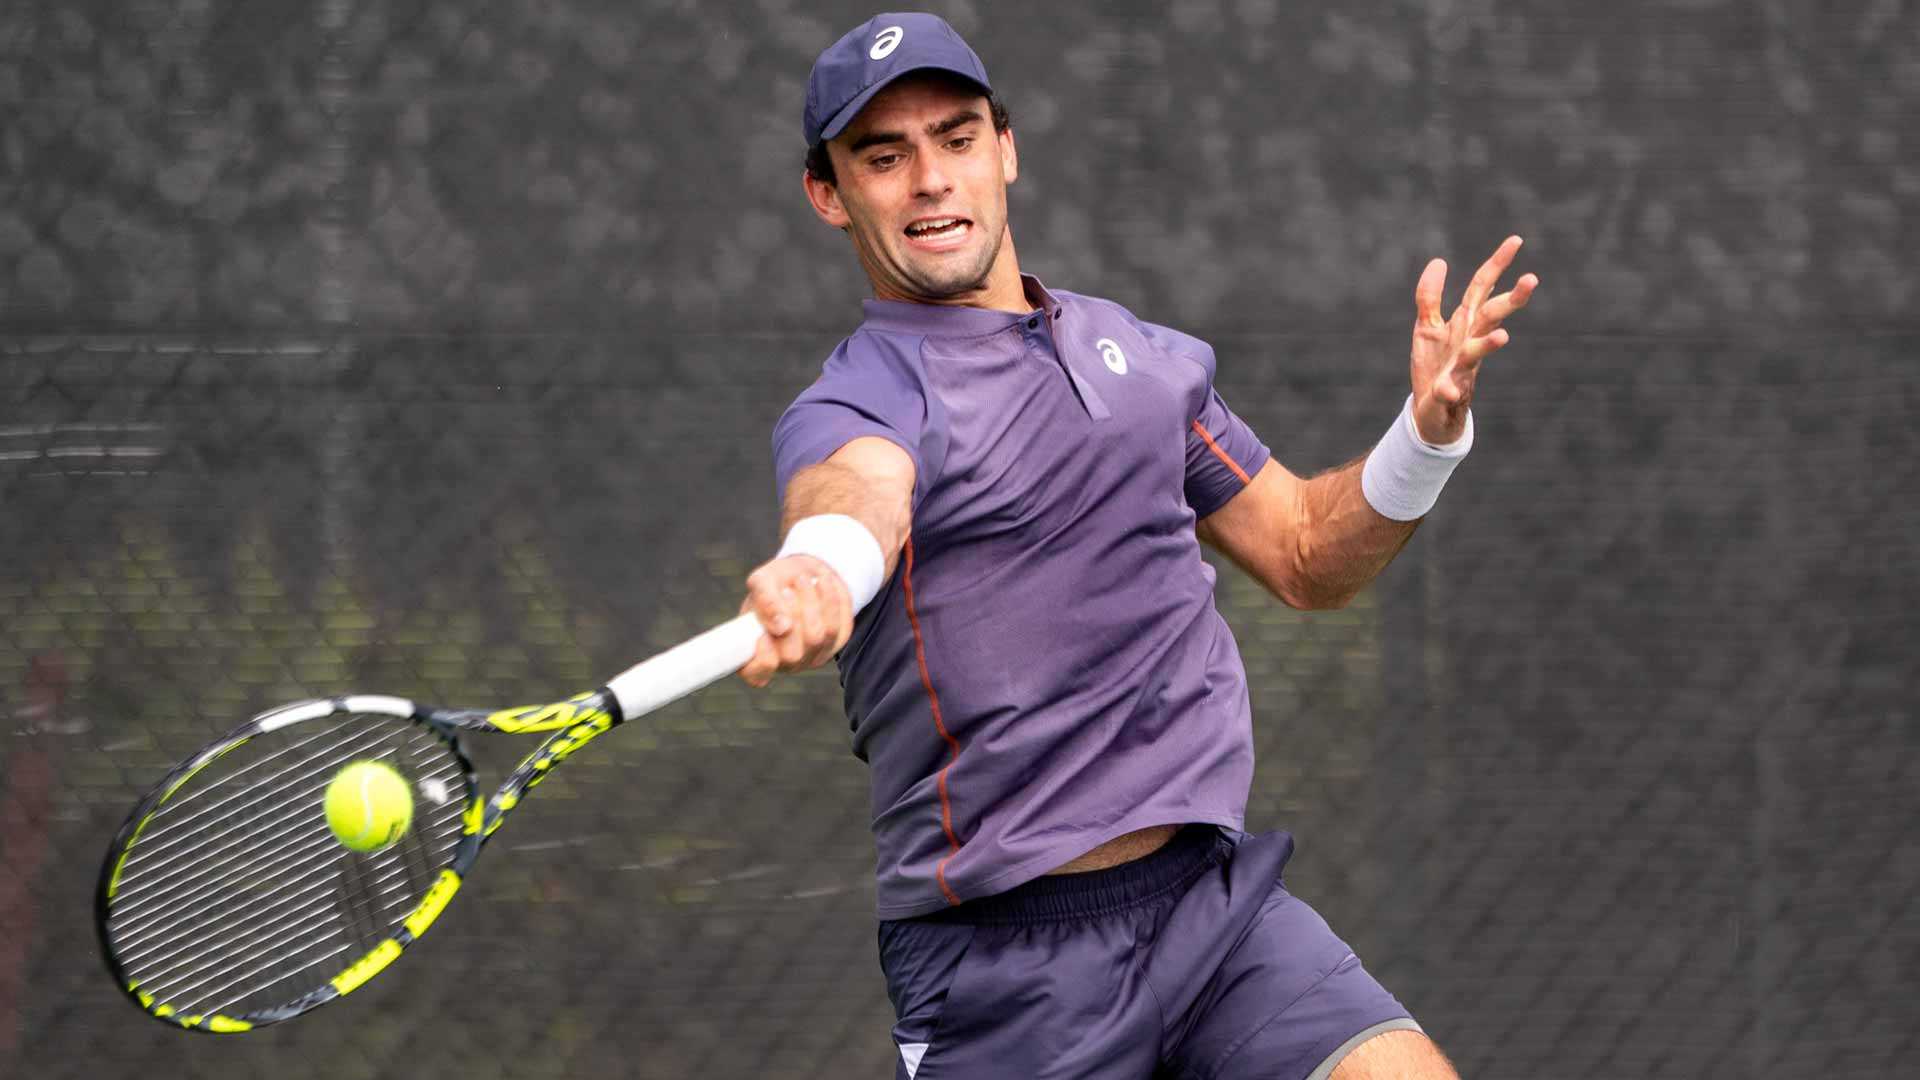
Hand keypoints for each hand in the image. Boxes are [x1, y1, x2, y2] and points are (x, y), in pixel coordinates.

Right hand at [737, 554, 853, 687]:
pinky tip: (822, 582)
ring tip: (802, 580)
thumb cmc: (776, 581)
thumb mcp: (762, 581)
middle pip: (792, 655)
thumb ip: (765, 601)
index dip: (761, 658)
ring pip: (816, 638)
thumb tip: (781, 627)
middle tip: (786, 590)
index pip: (756, 674)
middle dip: (790, 618)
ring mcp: (812, 656)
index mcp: (757, 654)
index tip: (762, 633)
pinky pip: (838, 626)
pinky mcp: (836, 643)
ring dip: (810, 604)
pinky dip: (830, 600)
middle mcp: (785, 662)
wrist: (804, 572)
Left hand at [1409, 235, 1538, 444]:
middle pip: (1491, 316)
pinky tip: (1446, 391)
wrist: (1431, 412)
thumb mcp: (1427, 327)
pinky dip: (1448, 391)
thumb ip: (1430, 296)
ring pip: (1478, 353)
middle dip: (1512, 300)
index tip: (1517, 240)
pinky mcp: (1447, 394)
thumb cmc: (1435, 365)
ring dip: (1489, 344)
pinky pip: (1449, 391)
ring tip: (1503, 336)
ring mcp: (1461, 368)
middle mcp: (1469, 342)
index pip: (1482, 288)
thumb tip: (1440, 261)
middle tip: (1532, 279)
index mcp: (1465, 323)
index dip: (1497, 264)